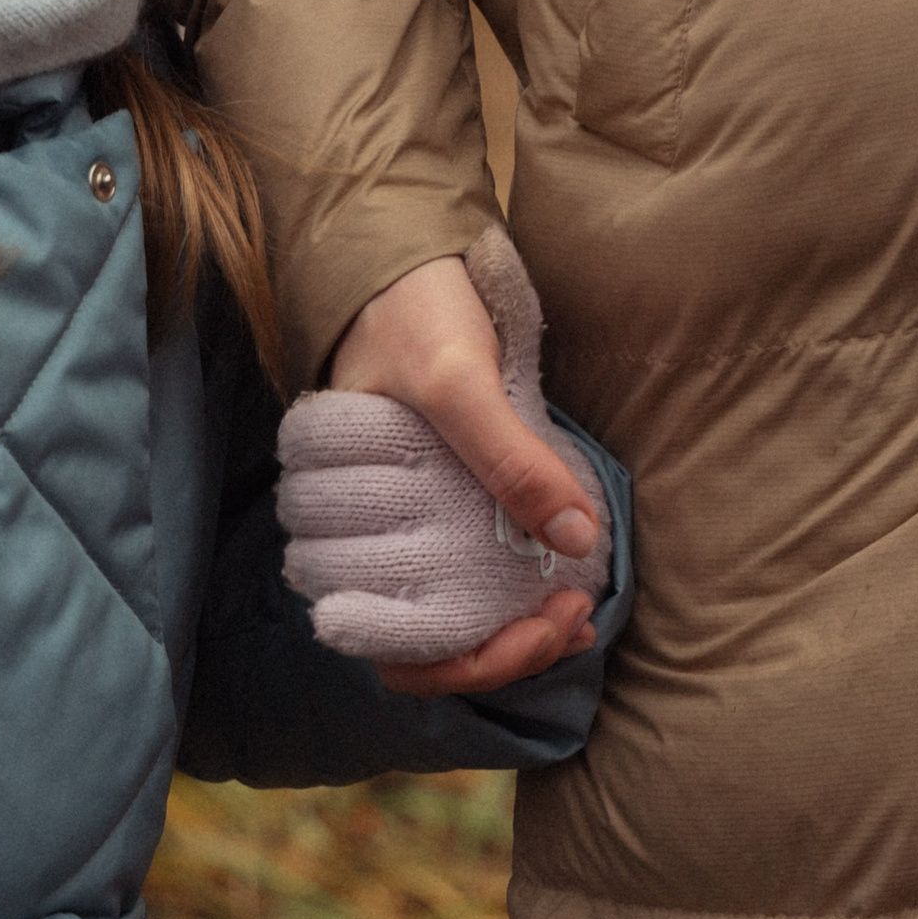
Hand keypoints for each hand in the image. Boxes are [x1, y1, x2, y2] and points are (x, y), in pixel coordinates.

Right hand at [318, 236, 604, 696]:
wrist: (404, 259)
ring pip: (451, 627)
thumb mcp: (459, 381)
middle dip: (510, 651)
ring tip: (578, 606)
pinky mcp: (438, 511)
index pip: (390, 646)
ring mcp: (403, 531)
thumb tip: (578, 541)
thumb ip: (511, 459)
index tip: (542, 621)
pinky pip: (472, 580)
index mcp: (339, 525)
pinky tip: (565, 578)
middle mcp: (364, 543)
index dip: (471, 659)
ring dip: (518, 634)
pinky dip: (517, 596)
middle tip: (576, 612)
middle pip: (428, 650)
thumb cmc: (406, 314)